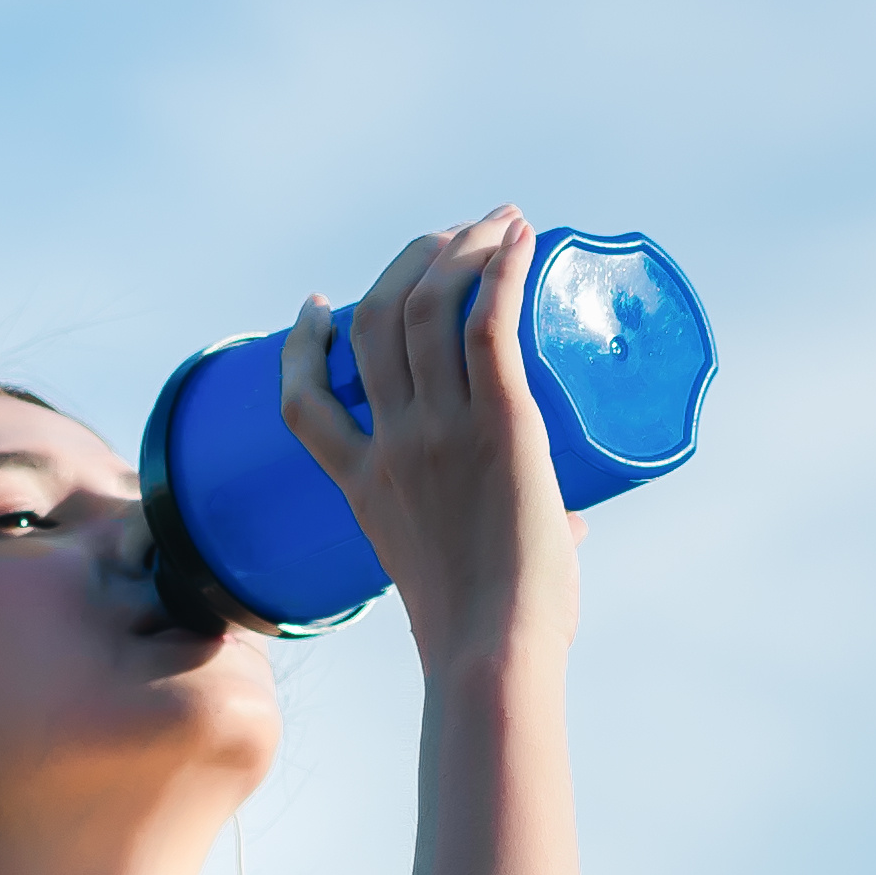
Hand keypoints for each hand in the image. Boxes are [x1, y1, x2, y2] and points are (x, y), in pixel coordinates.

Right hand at [276, 207, 575, 663]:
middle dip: (410, 262)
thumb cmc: (488, 637)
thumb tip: (572, 521)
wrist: (491, 651)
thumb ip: (502, 535)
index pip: (303, 397)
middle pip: (377, 320)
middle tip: (453, 240)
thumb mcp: (456, 572)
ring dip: (460, 248)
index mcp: (360, 482)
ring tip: (494, 222)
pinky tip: (519, 238)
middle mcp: (391, 442)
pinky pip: (489, 323)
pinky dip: (501, 269)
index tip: (320, 304)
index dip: (303, 342)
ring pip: (430, 306)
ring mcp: (439, 431)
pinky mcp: (500, 425)